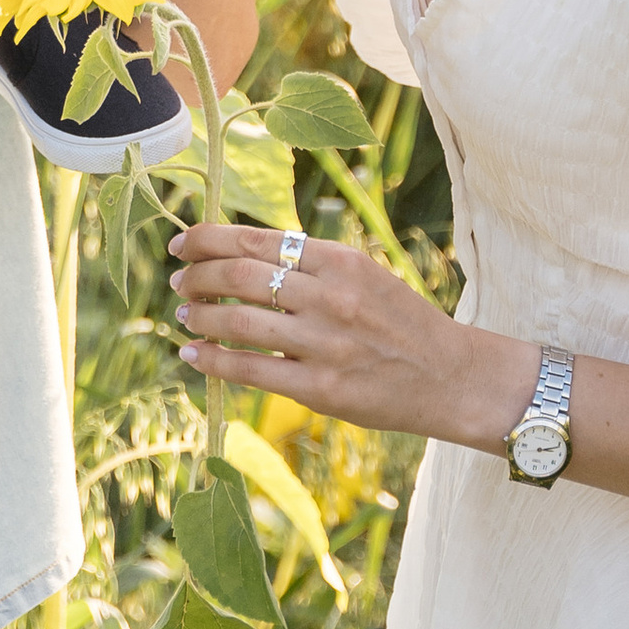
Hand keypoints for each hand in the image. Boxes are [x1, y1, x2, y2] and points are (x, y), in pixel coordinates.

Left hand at [169, 222, 483, 443]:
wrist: (451, 376)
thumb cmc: (401, 323)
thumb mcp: (363, 276)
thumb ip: (310, 266)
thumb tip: (240, 255)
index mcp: (340, 261)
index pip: (256, 239)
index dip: (209, 239)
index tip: (182, 244)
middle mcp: (330, 297)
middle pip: (241, 276)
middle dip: (198, 275)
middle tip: (178, 281)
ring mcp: (325, 344)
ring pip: (240, 323)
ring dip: (201, 317)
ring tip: (183, 316)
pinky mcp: (321, 388)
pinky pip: (252, 372)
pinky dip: (214, 361)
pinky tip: (193, 355)